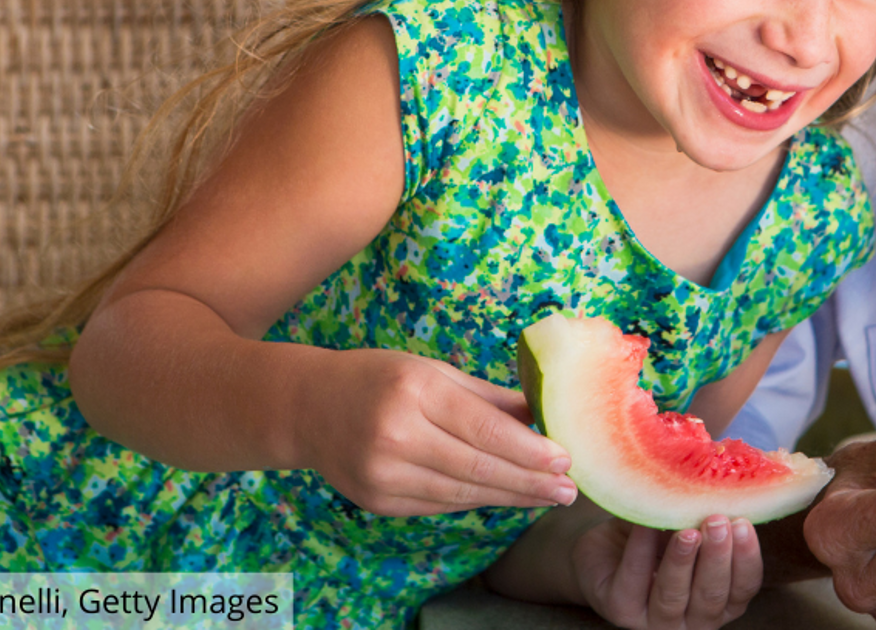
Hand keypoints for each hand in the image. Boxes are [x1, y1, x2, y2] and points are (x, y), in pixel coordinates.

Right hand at [297, 348, 576, 515]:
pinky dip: (475, 501)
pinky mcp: (377, 501)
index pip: (484, 430)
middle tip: (568, 489)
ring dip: (509, 497)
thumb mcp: (432, 370)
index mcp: (415, 391)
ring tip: (546, 496)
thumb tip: (542, 414)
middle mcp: (395, 435)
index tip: (565, 459)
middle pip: (477, 467)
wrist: (307, 407)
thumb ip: (487, 396)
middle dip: (529, 481)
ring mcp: (382, 473)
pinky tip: (504, 497)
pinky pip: (439, 505)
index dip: (529, 450)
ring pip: (460, 493)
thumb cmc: (379, 378)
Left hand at [574, 516, 761, 629]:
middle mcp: (692, 619)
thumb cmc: (659, 539)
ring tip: (687, 531)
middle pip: (711, 597)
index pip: (743, 589)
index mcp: (719, 601)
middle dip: (716, 558)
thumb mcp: (688, 527)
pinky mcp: (621, 610)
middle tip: (717, 522)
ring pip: (674, 596)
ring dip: (682, 562)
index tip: (743, 524)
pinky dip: (642, 550)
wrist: (609, 548)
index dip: (746, 560)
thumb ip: (708, 519)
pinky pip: (634, 580)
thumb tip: (730, 486)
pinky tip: (647, 525)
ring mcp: (655, 620)